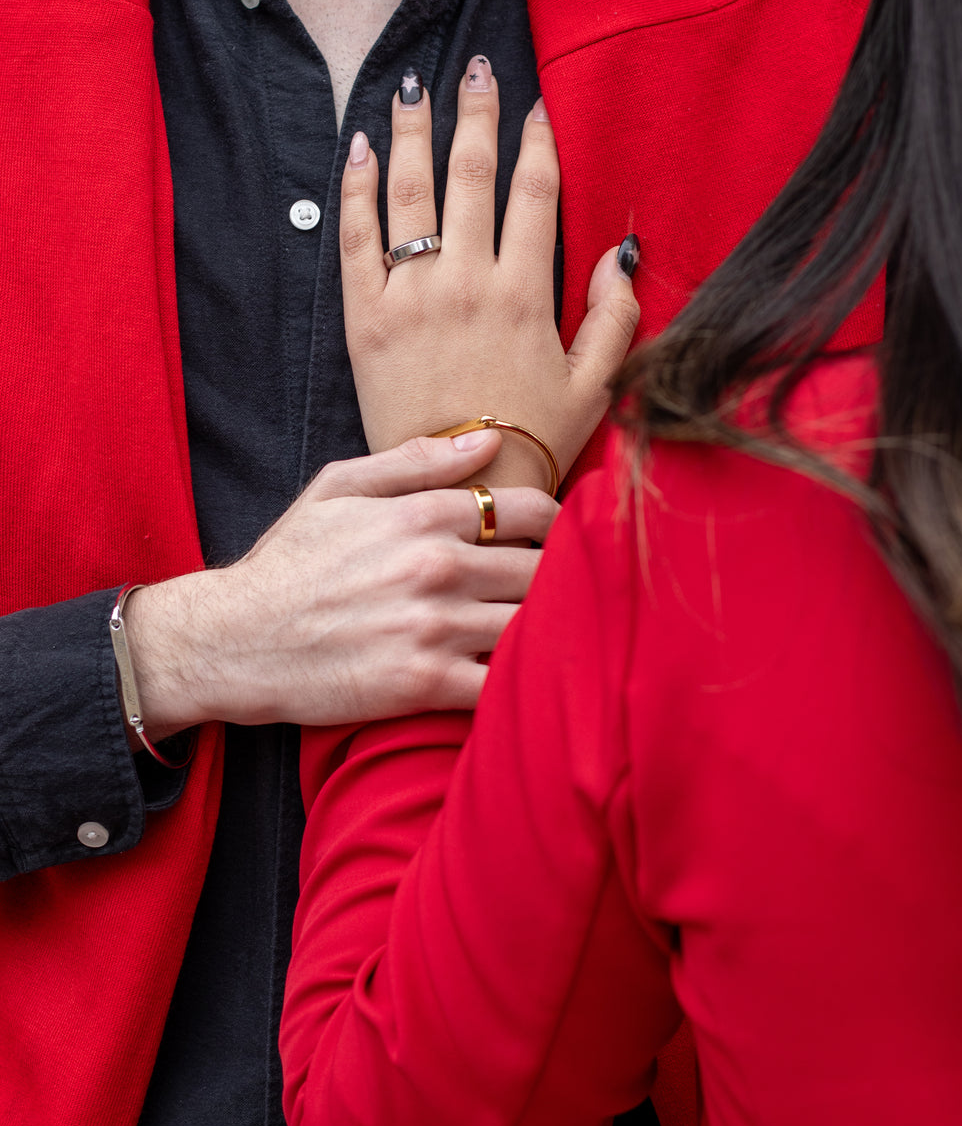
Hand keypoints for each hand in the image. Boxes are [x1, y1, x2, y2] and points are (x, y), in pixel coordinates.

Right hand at [124, 431, 555, 737]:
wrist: (234, 641)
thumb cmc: (289, 564)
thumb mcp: (338, 489)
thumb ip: (416, 461)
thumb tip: (487, 441)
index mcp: (421, 516)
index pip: (531, 511)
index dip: (559, 526)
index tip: (558, 542)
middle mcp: (434, 567)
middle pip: (543, 569)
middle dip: (559, 580)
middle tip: (563, 594)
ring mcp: (431, 627)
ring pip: (531, 623)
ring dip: (548, 629)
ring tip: (552, 635)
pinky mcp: (422, 684)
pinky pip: (502, 682)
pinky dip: (522, 680)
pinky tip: (523, 679)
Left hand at [340, 56, 640, 490]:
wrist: (460, 491)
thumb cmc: (532, 442)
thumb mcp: (595, 385)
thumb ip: (613, 316)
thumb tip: (618, 253)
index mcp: (525, 292)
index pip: (534, 193)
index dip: (537, 141)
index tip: (536, 106)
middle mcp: (466, 281)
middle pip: (471, 174)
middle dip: (476, 113)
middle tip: (476, 69)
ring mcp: (411, 297)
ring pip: (410, 192)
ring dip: (412, 133)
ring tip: (412, 89)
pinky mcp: (366, 319)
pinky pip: (357, 239)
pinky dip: (356, 191)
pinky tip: (358, 151)